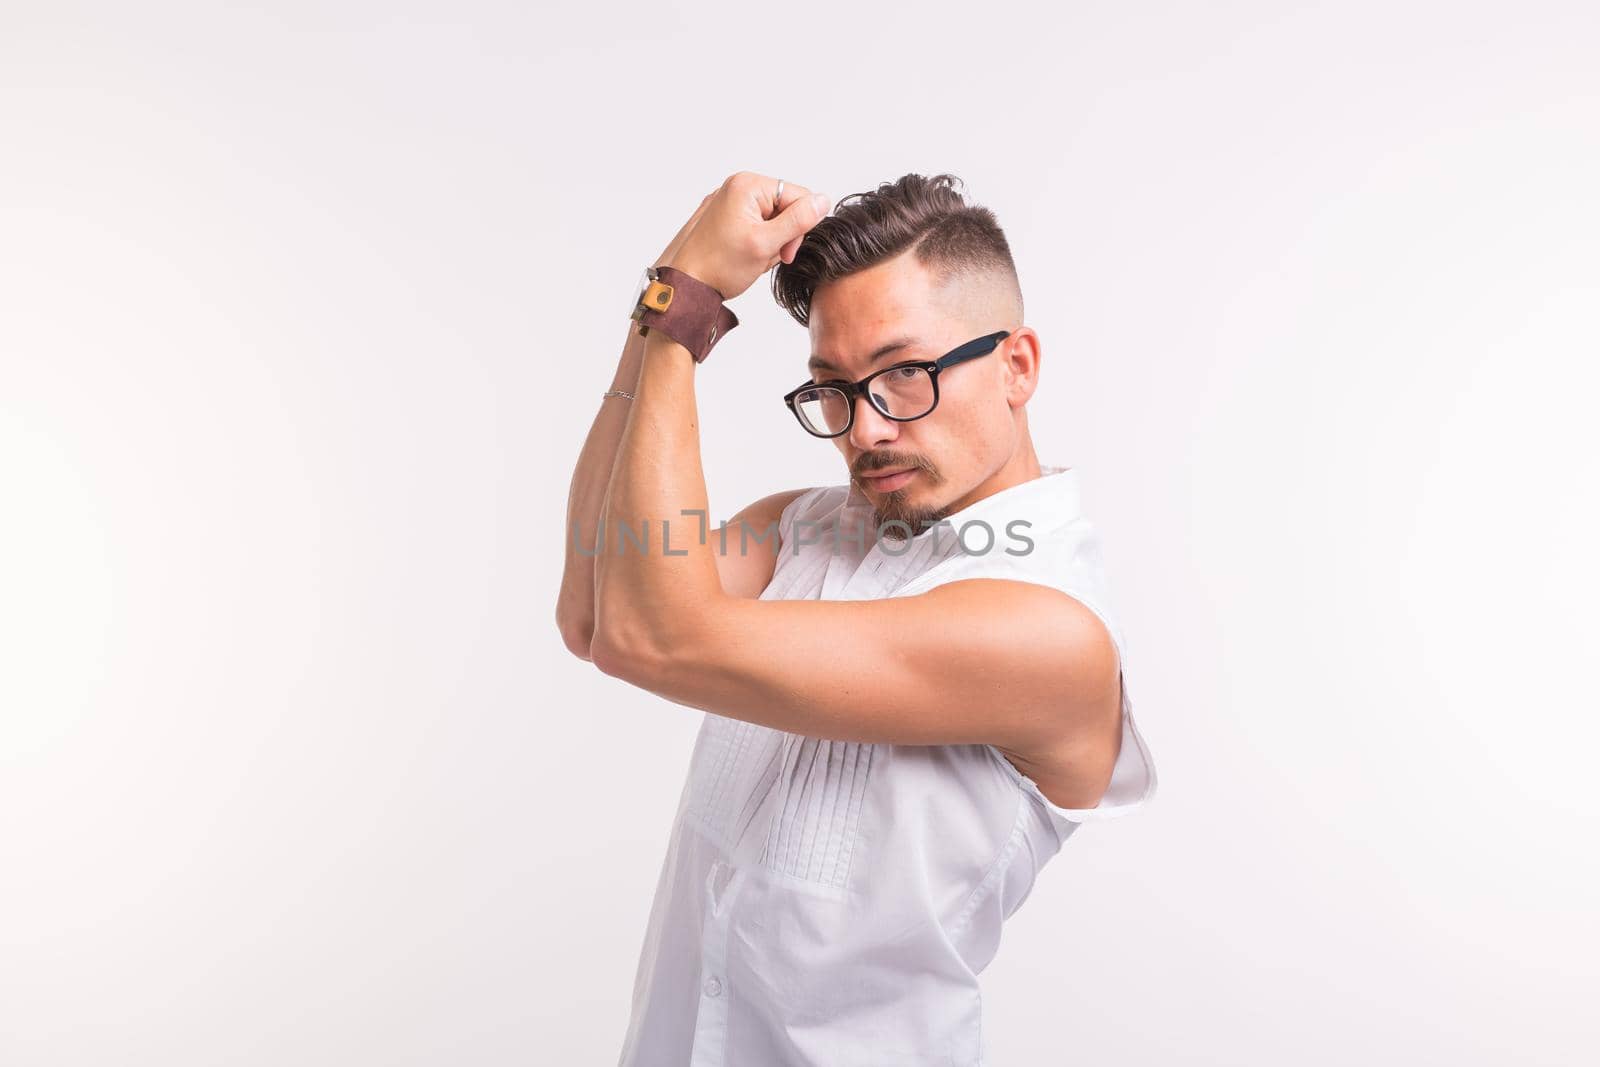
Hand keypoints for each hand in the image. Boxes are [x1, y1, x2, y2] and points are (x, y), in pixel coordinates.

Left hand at [660, 171, 831, 300]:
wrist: (684, 285)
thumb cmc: (719, 267)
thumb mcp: (766, 244)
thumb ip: (799, 220)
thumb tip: (823, 201)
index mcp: (748, 185)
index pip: (799, 196)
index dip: (800, 227)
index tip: (786, 253)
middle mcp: (737, 186)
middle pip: (785, 207)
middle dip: (783, 236)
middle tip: (767, 257)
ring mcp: (729, 201)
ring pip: (772, 219)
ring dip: (771, 242)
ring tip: (752, 258)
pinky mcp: (724, 217)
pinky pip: (755, 225)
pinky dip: (757, 243)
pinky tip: (745, 256)